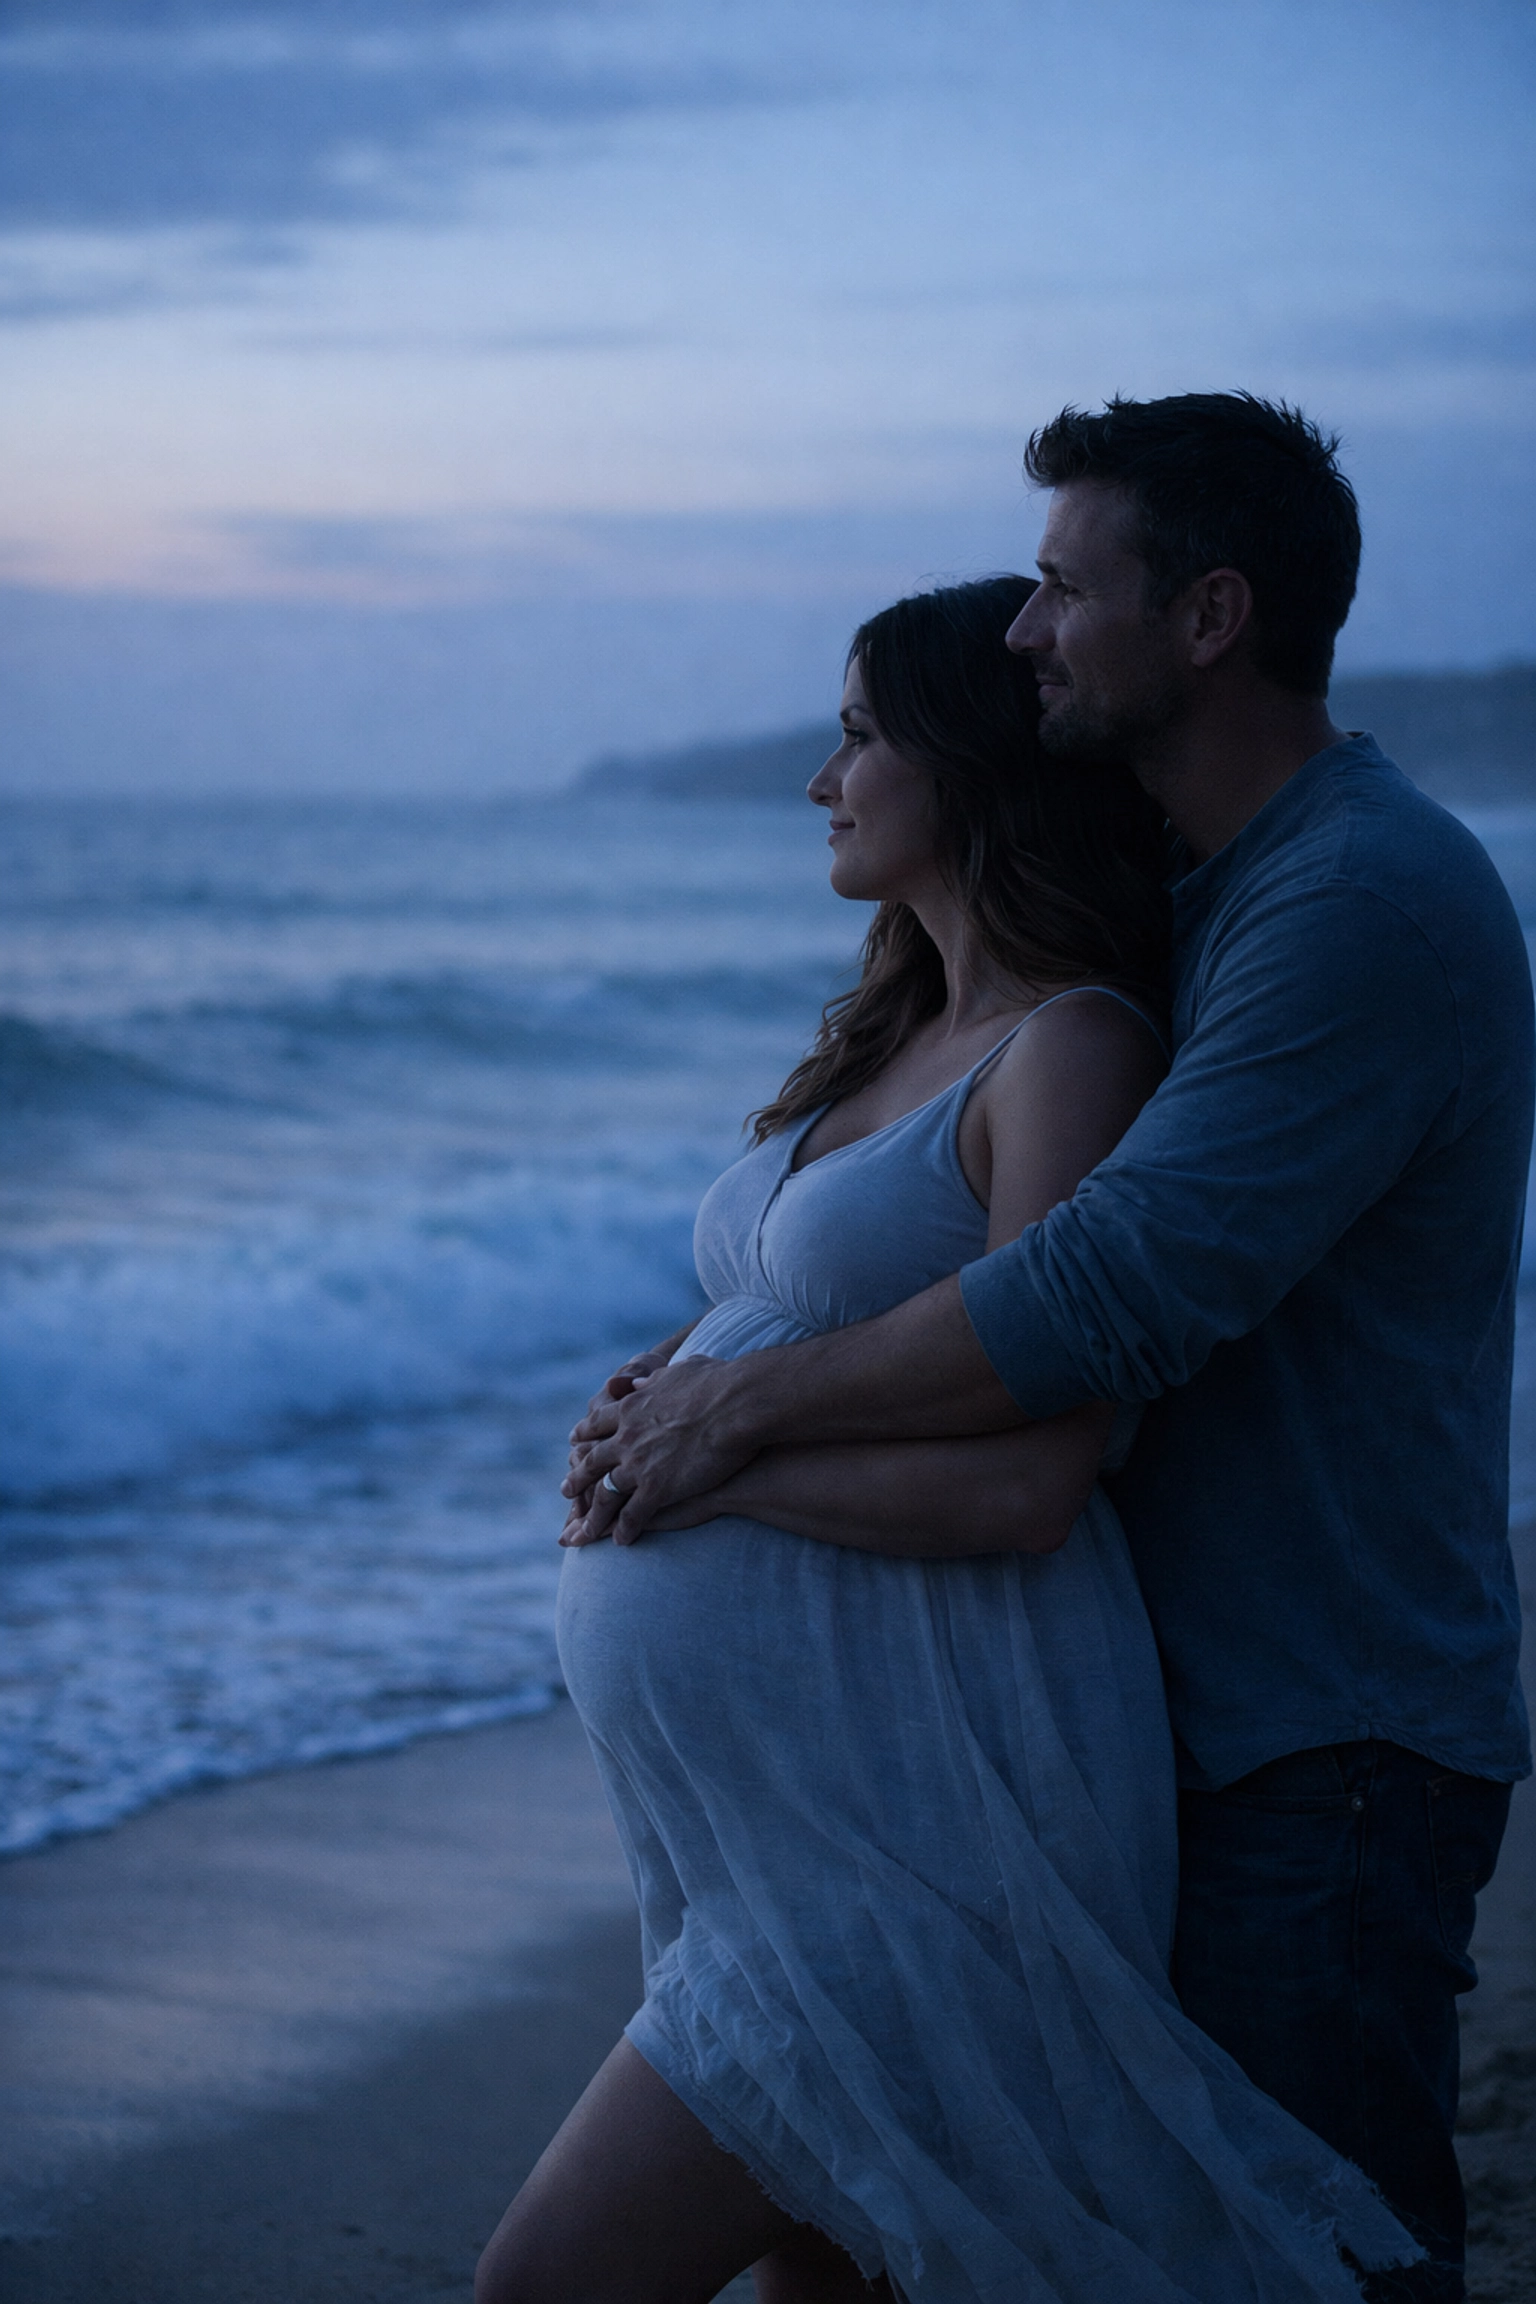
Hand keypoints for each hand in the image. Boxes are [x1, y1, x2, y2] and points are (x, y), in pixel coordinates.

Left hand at [560, 1354, 759, 1545]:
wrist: (735, 1403)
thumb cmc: (717, 1382)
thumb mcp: (677, 1371)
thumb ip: (654, 1380)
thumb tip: (638, 1383)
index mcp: (631, 1406)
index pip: (598, 1424)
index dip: (585, 1436)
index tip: (574, 1444)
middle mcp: (626, 1437)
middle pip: (592, 1462)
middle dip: (577, 1479)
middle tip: (565, 1491)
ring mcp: (638, 1464)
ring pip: (604, 1495)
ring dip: (591, 1516)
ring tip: (581, 1532)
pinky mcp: (657, 1487)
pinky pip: (633, 1515)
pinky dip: (624, 1530)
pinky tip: (620, 1543)